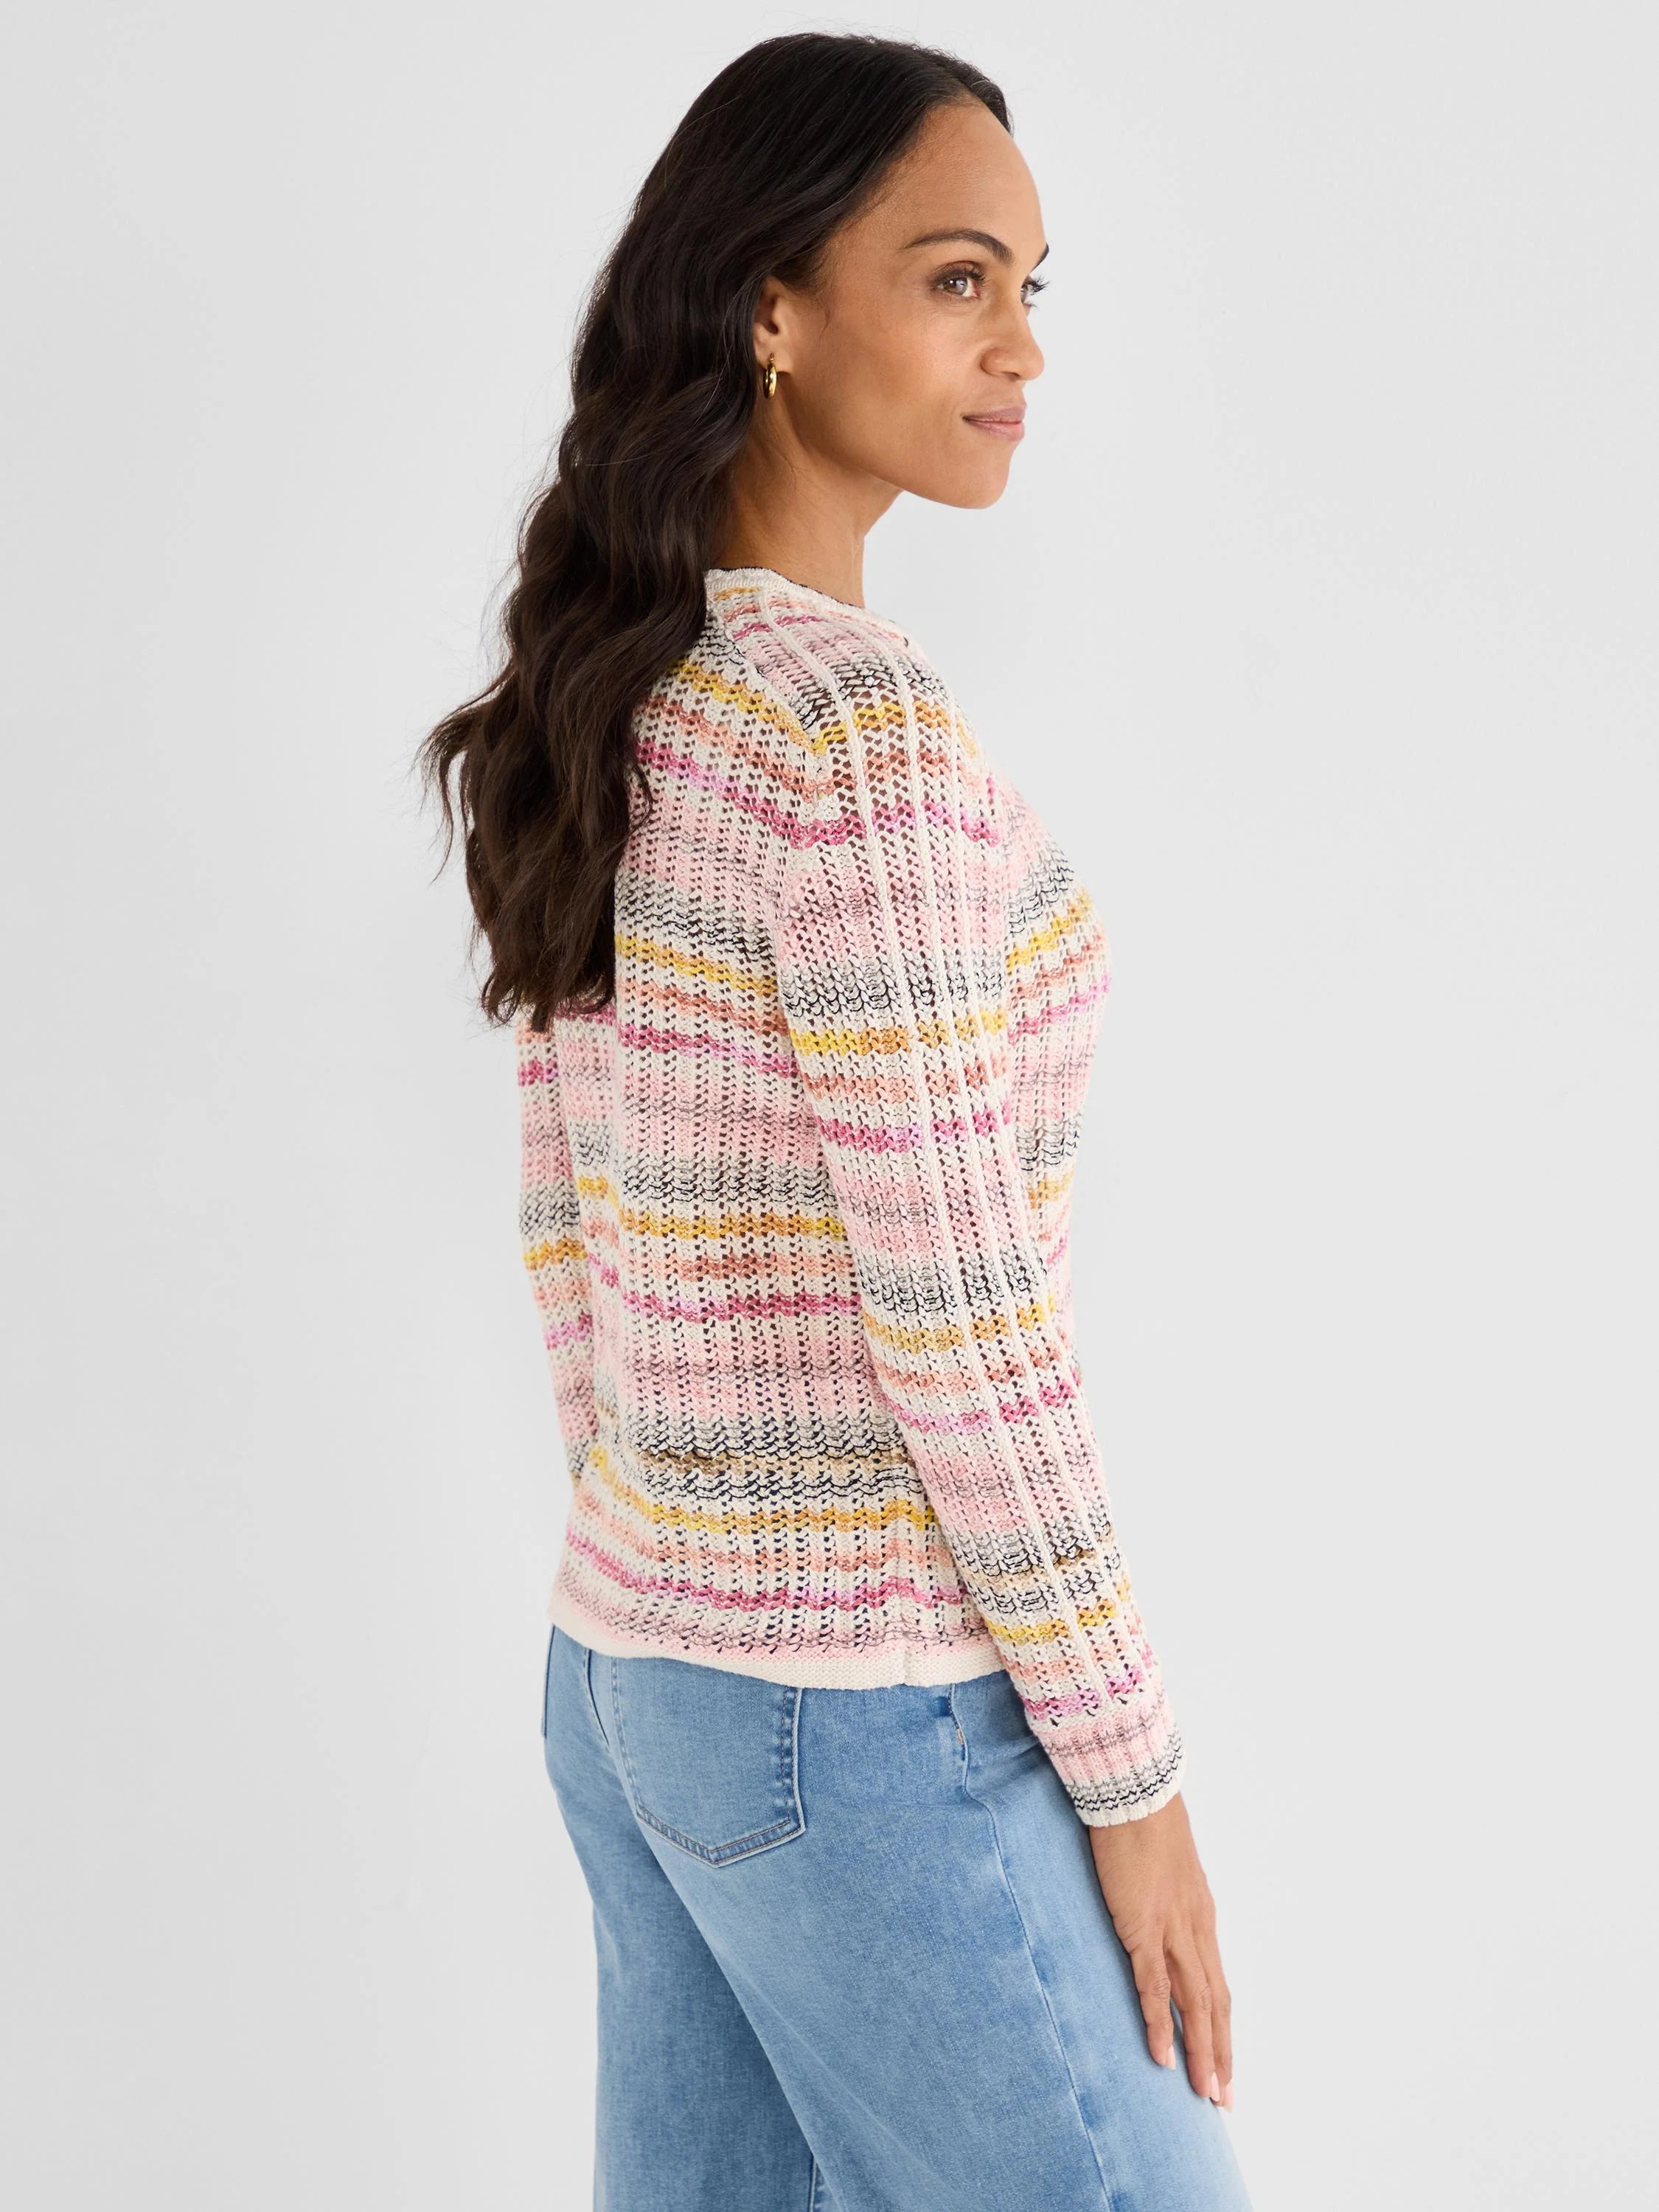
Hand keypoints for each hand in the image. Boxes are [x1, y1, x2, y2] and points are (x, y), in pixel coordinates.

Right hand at [1087, 1791, 1234, 2108]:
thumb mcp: (1164, 1873)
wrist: (1134, 1793)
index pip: (1217, 1986)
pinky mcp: (1142, 1926)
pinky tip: (1162, 2056)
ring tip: (1203, 2092)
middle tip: (1223, 2098)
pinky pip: (1153, 1985)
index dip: (1222, 2029)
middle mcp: (1195, 1931)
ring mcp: (1172, 1930)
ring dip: (1200, 2051)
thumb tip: (1158, 1920)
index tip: (1224, 2064)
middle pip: (1214, 2004)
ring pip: (1194, 2003)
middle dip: (1220, 2053)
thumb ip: (1165, 1903)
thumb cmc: (1143, 1826)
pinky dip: (1159, 2023)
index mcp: (1201, 1920)